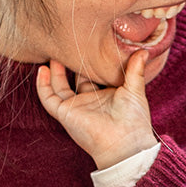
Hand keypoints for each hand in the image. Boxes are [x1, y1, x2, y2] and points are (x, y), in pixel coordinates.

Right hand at [36, 52, 156, 170]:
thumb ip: (135, 70)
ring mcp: (76, 107)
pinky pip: (48, 98)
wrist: (125, 142)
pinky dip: (42, 85)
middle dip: (71, 63)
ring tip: (53, 51)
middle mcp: (90, 101)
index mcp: (106, 96)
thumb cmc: (133, 120)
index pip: (95, 76)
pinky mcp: (65, 113)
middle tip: (68, 43)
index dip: (91, 62)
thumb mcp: (135, 89)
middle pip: (76, 79)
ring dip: (55, 71)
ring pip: (59, 86)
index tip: (88, 44)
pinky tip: (42, 69)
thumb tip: (143, 50)